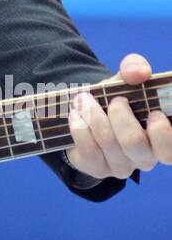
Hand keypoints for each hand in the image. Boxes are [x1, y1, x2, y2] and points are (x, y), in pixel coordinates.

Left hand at [65, 53, 171, 181]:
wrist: (89, 112)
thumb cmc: (116, 97)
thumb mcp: (126, 80)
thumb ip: (135, 69)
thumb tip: (140, 72)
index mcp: (160, 139)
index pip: (170, 151)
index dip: (162, 133)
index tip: (153, 112)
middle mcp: (145, 157)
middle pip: (134, 142)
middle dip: (119, 115)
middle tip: (114, 100)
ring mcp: (121, 167)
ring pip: (107, 143)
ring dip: (93, 115)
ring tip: (85, 99)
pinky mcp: (98, 170)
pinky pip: (88, 151)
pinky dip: (80, 127)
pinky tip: (76, 114)